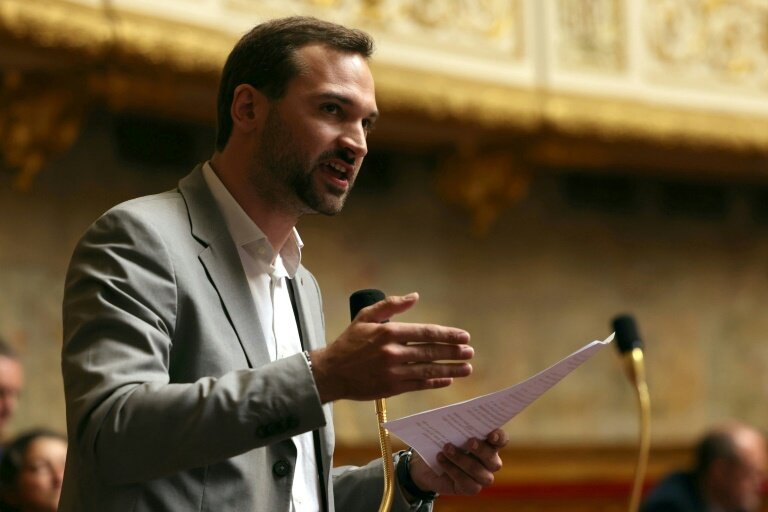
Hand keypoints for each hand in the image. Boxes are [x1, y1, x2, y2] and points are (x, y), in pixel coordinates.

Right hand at [310, 292, 472, 402]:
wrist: (331, 372)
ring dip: (450, 369)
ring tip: (466, 369)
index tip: (464, 337)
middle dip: (454, 352)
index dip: (448, 335)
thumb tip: (414, 297)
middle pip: (431, 352)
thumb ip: (391, 305)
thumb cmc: (349, 343)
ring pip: (428, 370)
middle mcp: (393, 352)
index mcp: (389, 332)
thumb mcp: (366, 317)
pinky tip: (447, 380)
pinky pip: (419, 385)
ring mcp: (393, 372)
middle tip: (470, 353)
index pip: (426, 333)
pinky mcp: (392, 388)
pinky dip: (435, 383)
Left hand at [408, 429, 507, 496]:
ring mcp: (481, 477)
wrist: (425, 465)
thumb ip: (456, 422)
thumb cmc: (440, 442)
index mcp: (488, 444)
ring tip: (447, 448)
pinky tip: (441, 460)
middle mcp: (489, 462)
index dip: (499, 437)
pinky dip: (453, 470)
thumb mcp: (446, 429)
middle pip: (493, 460)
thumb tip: (456, 412)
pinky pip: (467, 483)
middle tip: (470, 441)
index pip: (501, 440)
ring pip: (479, 473)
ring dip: (462, 460)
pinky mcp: (469, 488)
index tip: (491, 434)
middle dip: (481, 450)